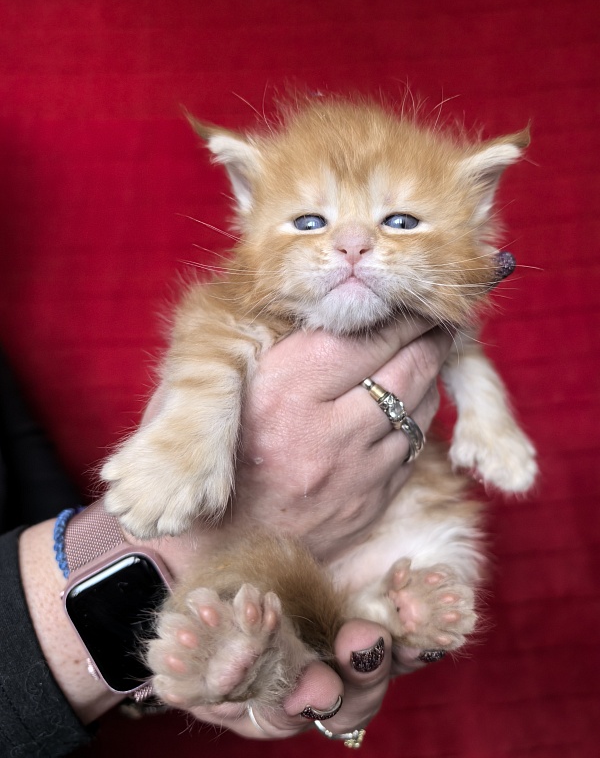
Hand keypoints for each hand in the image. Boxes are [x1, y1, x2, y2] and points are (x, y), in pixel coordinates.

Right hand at [139, 319, 451, 735]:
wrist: (210, 547)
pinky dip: (419, 418)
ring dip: (430, 375)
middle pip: (405, 369)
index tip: (407, 299)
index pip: (364, 337)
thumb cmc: (206, 454)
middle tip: (435, 318)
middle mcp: (325, 431)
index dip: (397, 314)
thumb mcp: (210, 389)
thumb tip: (314, 304)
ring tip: (430, 351)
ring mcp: (353, 473)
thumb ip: (254, 342)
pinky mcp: (368, 504)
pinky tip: (413, 401)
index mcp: (281, 392)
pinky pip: (412, 449)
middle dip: (428, 337)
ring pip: (418, 409)